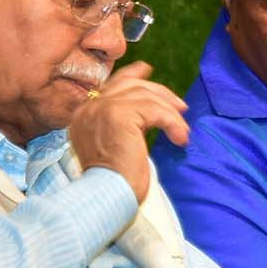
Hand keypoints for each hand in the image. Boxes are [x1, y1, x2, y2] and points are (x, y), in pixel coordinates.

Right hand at [68, 61, 189, 201]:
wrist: (106, 197)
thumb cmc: (115, 183)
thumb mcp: (116, 147)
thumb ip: (124, 125)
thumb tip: (149, 111)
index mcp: (84, 116)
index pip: (110, 86)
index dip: (131, 76)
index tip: (147, 70)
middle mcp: (88, 109)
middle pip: (129, 85)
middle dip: (158, 92)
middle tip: (180, 106)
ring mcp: (101, 109)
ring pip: (145, 96)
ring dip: (170, 113)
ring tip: (182, 131)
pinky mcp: (118, 114)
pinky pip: (154, 110)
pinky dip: (172, 122)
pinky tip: (180, 138)